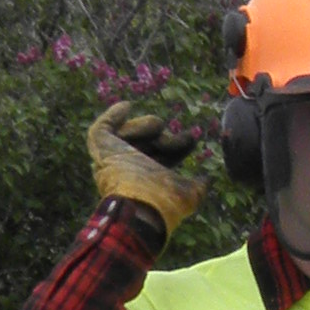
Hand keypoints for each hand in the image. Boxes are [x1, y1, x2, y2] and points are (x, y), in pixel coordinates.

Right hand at [86, 99, 212, 238]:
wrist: (140, 203)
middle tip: (188, 137)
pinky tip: (127, 105)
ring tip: (159, 135)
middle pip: (149, 142)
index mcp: (148, 178)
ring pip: (132, 131)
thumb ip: (199, 186)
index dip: (178, 146)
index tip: (192, 138)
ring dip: (149, 129)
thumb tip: (208, 179)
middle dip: (168, 139)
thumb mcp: (189, 195)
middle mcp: (129, 167)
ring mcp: (113, 156)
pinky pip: (104, 126)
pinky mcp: (101, 146)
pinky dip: (114, 115)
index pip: (163, 155)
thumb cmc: (164, 201)